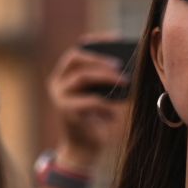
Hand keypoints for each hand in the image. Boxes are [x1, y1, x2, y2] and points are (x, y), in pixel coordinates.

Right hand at [47, 36, 130, 168]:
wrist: (83, 148)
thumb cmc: (96, 119)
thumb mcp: (101, 95)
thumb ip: (107, 80)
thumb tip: (129, 66)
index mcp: (65, 75)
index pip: (78, 50)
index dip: (96, 43)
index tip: (116, 38)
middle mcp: (57, 82)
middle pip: (75, 59)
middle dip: (99, 58)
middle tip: (120, 64)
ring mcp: (59, 97)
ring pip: (82, 78)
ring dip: (106, 78)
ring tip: (125, 82)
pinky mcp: (66, 112)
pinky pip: (89, 101)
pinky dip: (105, 105)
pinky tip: (114, 115)